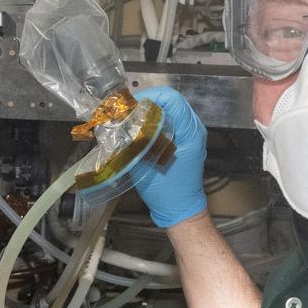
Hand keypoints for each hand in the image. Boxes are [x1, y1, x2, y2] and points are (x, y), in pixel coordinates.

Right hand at [132, 86, 208, 227]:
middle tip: (127, 113)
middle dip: (147, 102)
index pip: (171, 98)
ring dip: (151, 111)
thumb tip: (113, 125)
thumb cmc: (165, 191)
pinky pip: (173, 120)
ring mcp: (193, 134)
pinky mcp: (188, 140)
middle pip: (171, 100)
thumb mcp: (144, 166)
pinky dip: (157, 120)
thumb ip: (131, 142)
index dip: (148, 96)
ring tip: (132, 119)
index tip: (130, 107)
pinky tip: (142, 129)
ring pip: (171, 109)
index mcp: (189, 132)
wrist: (181, 211)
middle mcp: (194, 128)